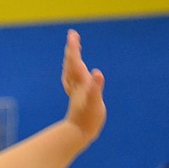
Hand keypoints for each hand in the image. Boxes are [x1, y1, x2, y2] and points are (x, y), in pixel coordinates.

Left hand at [62, 29, 105, 143]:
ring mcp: (76, 91)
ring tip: (72, 51)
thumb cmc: (87, 118)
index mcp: (80, 83)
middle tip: (72, 35)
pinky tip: (76, 76)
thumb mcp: (94, 102)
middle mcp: (76, 85)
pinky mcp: (78, 98)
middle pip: (72, 63)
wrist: (77, 133)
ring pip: (71, 72)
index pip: (75, 61)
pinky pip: (73, 81)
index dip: (74, 47)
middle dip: (72, 49)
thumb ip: (96, 87)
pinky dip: (74, 74)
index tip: (72, 34)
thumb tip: (98, 73)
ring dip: (71, 59)